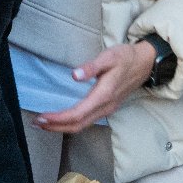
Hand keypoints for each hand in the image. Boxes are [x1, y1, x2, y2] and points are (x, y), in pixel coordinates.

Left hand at [31, 41, 155, 133]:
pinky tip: (62, 119)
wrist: (146, 63)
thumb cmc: (126, 57)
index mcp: (103, 95)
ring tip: (44, 123)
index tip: (41, 116)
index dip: (58, 119)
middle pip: (77, 125)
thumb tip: (74, 75)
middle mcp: (105, 107)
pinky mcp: (107, 108)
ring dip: (62, 127)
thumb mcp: (109, 56)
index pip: (77, 114)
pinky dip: (71, 123)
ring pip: (82, 125)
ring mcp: (107, 109)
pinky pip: (86, 121)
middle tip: (36, 123)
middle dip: (56, 126)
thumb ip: (91, 66)